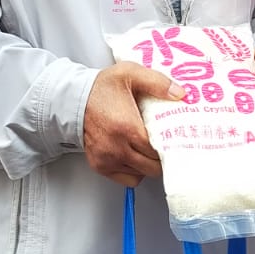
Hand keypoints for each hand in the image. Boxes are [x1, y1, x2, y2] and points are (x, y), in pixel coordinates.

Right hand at [82, 62, 184, 185]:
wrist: (74, 99)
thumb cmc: (101, 88)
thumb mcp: (130, 74)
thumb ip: (158, 82)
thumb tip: (180, 94)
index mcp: (127, 128)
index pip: (159, 150)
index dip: (170, 145)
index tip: (173, 137)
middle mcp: (117, 148)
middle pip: (153, 166)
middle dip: (161, 156)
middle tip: (164, 143)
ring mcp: (107, 159)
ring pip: (142, 174)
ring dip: (148, 163)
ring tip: (147, 146)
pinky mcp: (101, 166)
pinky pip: (128, 179)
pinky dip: (135, 171)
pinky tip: (135, 155)